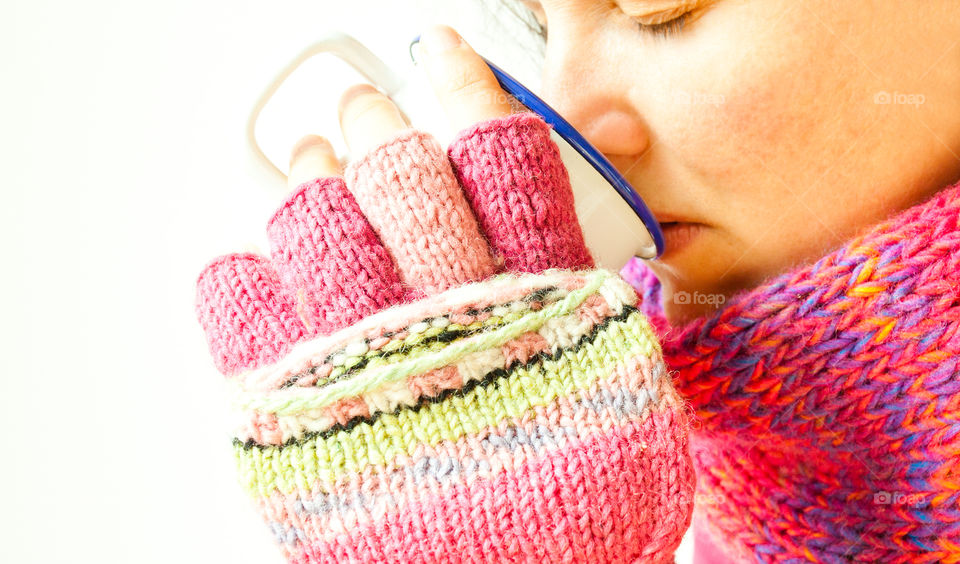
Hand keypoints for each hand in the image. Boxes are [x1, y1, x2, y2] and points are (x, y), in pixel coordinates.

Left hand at [195, 25, 692, 563]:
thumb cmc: (574, 515)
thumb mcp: (620, 395)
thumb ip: (589, 302)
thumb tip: (551, 218)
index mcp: (540, 312)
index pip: (502, 161)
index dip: (467, 93)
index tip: (442, 57)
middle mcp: (447, 322)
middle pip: (400, 174)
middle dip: (376, 124)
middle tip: (362, 110)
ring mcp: (359, 364)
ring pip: (312, 219)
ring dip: (307, 180)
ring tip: (307, 164)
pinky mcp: (286, 414)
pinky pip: (235, 299)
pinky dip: (242, 271)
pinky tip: (262, 268)